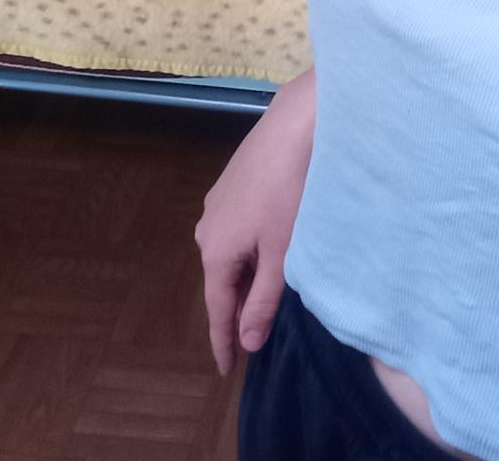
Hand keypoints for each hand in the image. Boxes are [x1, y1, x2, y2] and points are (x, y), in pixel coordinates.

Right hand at [194, 68, 315, 374]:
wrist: (292, 127)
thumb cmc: (290, 193)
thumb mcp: (281, 254)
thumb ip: (263, 300)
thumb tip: (246, 340)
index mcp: (215, 252)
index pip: (217, 309)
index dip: (223, 342)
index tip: (228, 370)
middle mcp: (206, 230)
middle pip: (222, 280)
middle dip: (238, 306)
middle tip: (255, 334)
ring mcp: (216, 204)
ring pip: (230, 253)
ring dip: (246, 274)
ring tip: (266, 292)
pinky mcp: (231, 184)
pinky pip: (236, 229)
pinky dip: (249, 247)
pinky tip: (268, 246)